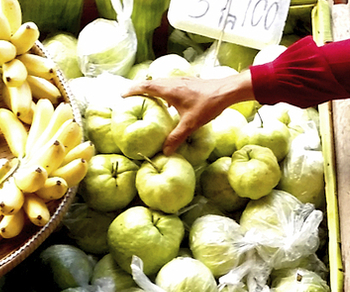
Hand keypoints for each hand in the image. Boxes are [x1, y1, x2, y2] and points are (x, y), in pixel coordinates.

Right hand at [126, 73, 256, 155]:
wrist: (227, 91)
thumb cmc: (208, 105)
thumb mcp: (191, 124)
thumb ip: (176, 137)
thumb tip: (165, 151)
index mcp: (169, 90)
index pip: (145, 87)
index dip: (132, 90)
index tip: (122, 95)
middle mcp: (173, 83)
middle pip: (151, 83)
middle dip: (139, 89)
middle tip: (130, 97)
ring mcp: (181, 81)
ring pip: (161, 82)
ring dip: (151, 88)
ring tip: (145, 98)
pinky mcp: (189, 82)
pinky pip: (170, 84)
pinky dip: (162, 90)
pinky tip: (168, 101)